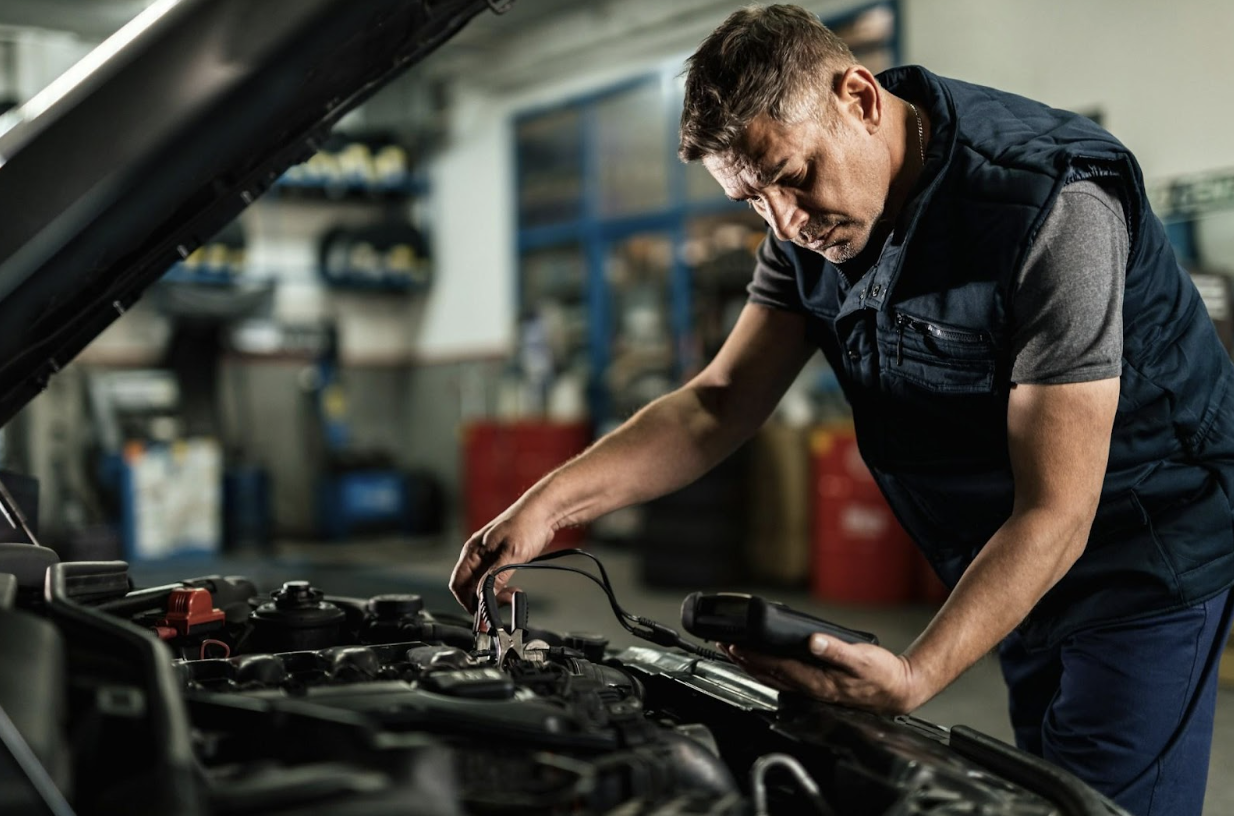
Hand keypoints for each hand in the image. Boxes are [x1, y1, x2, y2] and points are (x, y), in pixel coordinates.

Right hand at [449, 496, 556, 613]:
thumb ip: (495, 576)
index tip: (480, 614)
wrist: (544, 512)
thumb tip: (483, 596)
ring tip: (510, 596)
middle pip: (469, 586)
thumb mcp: (511, 553)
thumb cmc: (526, 524)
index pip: (458, 583)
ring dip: (493, 595)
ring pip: (482, 584)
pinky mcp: (501, 558)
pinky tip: (512, 589)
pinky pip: (494, 579)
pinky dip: (501, 588)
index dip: (466, 601)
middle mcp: (477, 554)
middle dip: (481, 600)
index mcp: (472, 551)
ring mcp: (488, 557)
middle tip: (499, 606)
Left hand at [724, 634, 925, 715]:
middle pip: (767, 674)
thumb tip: (813, 641)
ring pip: (772, 677)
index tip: (735, 644)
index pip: (776, 667)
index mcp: (817, 682)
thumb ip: (836, 650)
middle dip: (742, 660)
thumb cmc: (882, 675)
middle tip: (722, 644)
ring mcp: (810, 690)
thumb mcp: (862, 658)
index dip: (754, 656)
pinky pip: (782, 678)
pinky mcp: (814, 687)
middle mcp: (809, 689)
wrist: (897, 691)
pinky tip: (759, 661)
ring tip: (733, 651)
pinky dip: (765, 668)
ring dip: (750, 664)